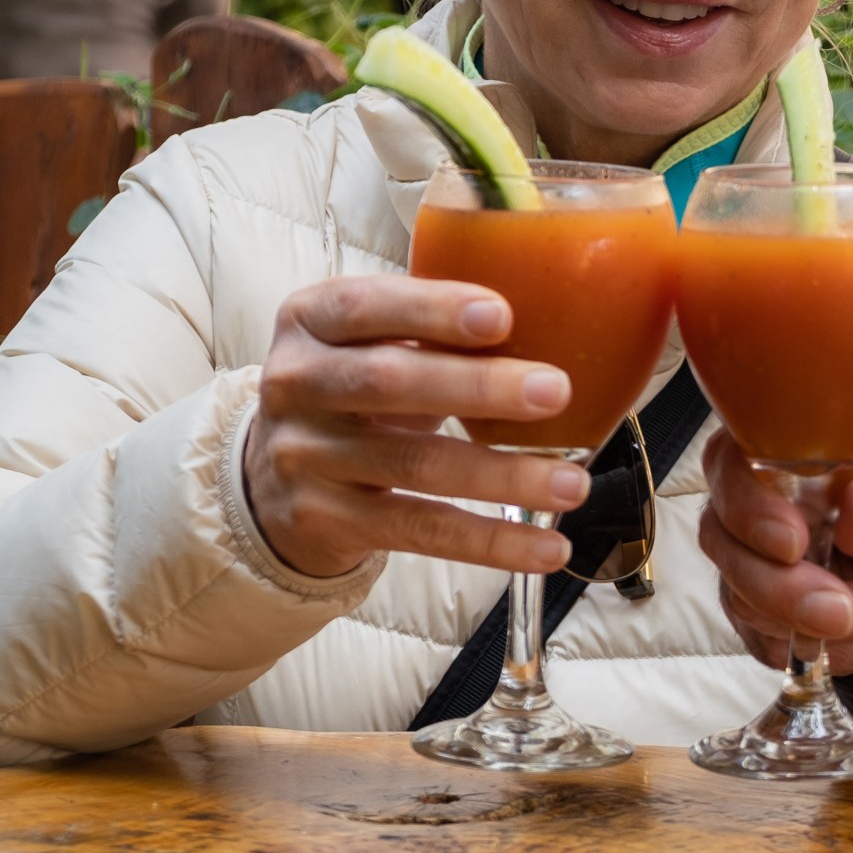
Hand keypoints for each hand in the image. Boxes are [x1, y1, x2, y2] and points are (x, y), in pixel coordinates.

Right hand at [241, 275, 586, 580]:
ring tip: (573, 483)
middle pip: (388, 382)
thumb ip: (439, 328)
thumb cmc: (361, 386)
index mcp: (310, 320)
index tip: (501, 315)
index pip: (363, 305)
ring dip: (503, 475)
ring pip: (412, 464)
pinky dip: (489, 540)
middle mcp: (295, 383)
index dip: (431, 309)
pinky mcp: (323, 520)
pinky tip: (546, 547)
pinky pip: (418, 530)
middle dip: (477, 387)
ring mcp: (303, 457)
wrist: (279, 475)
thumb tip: (560, 325)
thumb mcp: (377, 341)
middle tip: (555, 391)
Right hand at [698, 425, 852, 677]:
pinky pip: (766, 643)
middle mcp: (772, 499)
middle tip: (847, 608)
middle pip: (723, 538)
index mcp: (806, 449)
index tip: (794, 542)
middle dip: (784, 587)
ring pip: (742, 597)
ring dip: (819, 622)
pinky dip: (824, 649)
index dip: (748, 502)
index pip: (734, 458)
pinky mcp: (770, 614)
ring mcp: (763, 559)